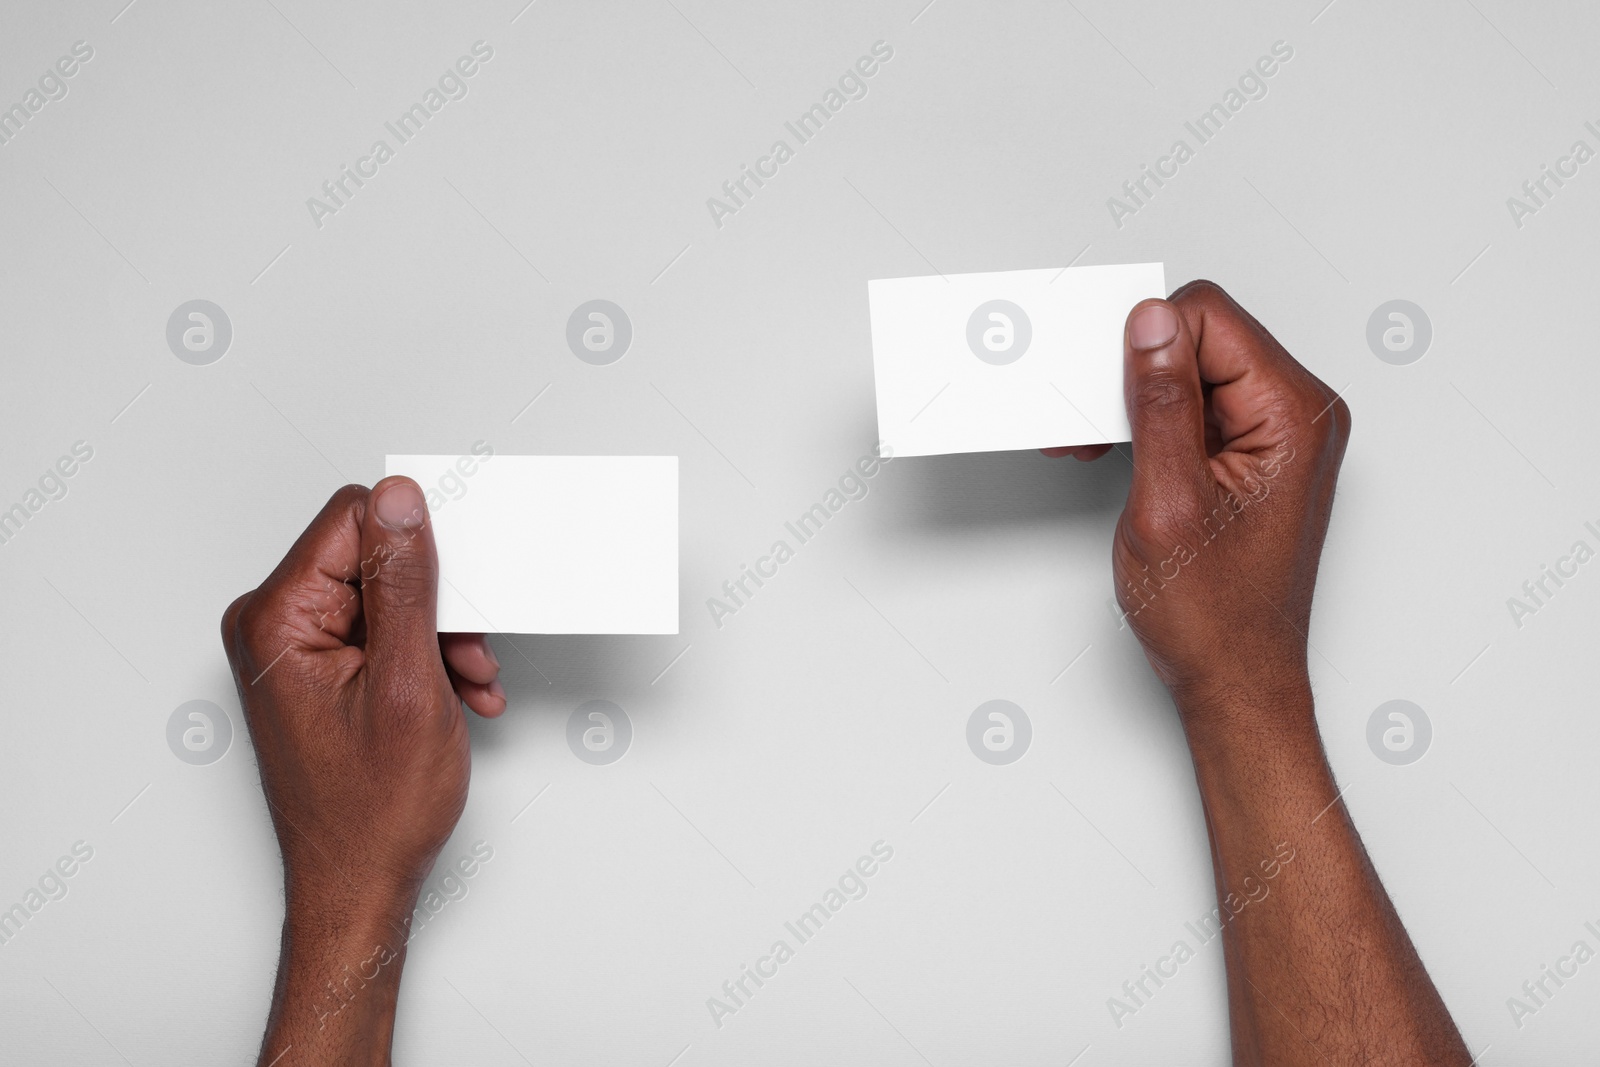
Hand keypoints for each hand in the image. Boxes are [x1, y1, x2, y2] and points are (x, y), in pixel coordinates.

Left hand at [220, 477, 504, 1062]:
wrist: (357, 883)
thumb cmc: (369, 812)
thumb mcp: (406, 684)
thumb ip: (404, 584)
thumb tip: (400, 502)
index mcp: (277, 619)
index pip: (353, 519)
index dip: (418, 546)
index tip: (459, 585)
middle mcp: (274, 626)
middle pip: (374, 558)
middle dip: (437, 604)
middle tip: (467, 655)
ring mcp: (294, 649)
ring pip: (388, 595)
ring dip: (440, 636)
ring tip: (464, 684)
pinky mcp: (318, 668)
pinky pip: (383, 630)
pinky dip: (427, 657)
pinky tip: (453, 693)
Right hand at [1052, 280, 1350, 714]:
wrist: (1235, 679)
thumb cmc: (1215, 615)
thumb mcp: (1168, 501)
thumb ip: (1161, 404)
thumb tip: (1150, 324)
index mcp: (1293, 415)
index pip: (1209, 317)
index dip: (1144, 346)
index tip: (1106, 392)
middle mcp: (1297, 414)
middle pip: (1201, 337)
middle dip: (1135, 373)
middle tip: (1093, 428)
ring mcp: (1278, 433)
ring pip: (1192, 370)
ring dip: (1137, 402)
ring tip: (1098, 447)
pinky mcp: (1254, 452)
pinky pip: (1196, 407)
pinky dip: (1150, 424)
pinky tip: (1121, 456)